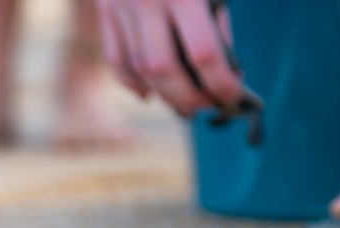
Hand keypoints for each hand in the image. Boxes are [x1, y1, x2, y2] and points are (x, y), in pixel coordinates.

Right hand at [96, 0, 241, 115]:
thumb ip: (217, 18)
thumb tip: (223, 68)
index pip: (203, 53)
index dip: (221, 83)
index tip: (234, 95)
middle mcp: (146, 0)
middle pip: (166, 71)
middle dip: (191, 98)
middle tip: (210, 105)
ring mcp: (120, 6)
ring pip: (139, 71)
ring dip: (165, 95)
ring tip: (186, 103)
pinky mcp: (105, 9)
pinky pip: (116, 58)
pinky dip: (132, 82)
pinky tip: (149, 93)